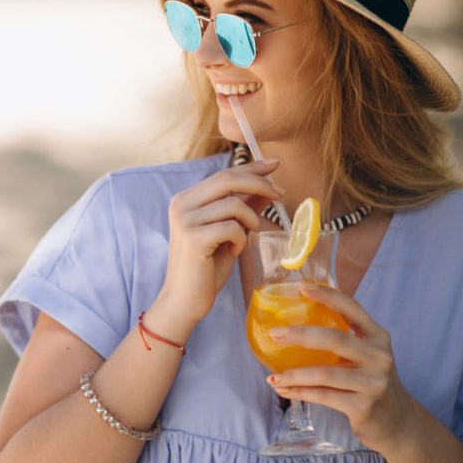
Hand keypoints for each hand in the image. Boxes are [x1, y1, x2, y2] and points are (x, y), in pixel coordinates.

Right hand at [157, 159, 282, 327]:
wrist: (185, 299)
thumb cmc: (206, 266)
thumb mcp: (228, 231)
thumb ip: (244, 207)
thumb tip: (267, 186)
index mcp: (186, 199)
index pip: (223, 174)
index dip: (252, 167)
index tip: (275, 163)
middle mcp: (181, 204)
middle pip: (228, 179)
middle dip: (260, 183)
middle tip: (280, 194)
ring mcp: (185, 220)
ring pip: (234, 205)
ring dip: (250, 221)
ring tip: (245, 237)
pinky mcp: (194, 238)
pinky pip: (232, 228)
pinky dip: (241, 239)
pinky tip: (233, 251)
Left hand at [267, 284, 419, 452]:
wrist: (398, 422)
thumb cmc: (371, 381)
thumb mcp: (367, 355)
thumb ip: (344, 339)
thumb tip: (294, 323)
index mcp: (378, 337)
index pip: (352, 309)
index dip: (328, 296)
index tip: (302, 288)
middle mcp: (379, 357)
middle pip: (335, 340)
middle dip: (300, 335)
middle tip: (274, 334)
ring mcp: (373, 383)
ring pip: (325, 374)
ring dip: (294, 374)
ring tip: (272, 376)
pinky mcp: (364, 407)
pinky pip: (323, 396)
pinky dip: (299, 392)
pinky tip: (282, 389)